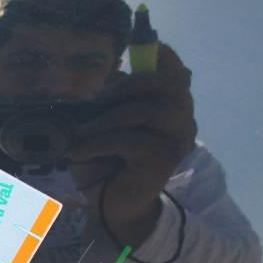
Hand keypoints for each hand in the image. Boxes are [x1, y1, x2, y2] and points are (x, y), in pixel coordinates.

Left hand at [71, 44, 196, 246]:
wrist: (112, 206)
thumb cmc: (107, 163)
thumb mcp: (105, 126)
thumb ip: (113, 99)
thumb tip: (112, 71)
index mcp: (173, 107)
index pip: (177, 72)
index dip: (160, 57)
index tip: (131, 56)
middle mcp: (183, 120)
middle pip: (164, 84)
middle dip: (125, 86)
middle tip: (95, 101)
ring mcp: (177, 140)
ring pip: (145, 111)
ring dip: (105, 119)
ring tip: (79, 132)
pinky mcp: (164, 160)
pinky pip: (129, 140)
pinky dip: (98, 143)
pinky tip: (78, 153)